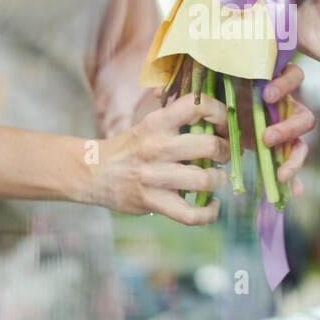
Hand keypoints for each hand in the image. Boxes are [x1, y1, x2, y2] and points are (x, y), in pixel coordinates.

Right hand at [88, 94, 229, 224]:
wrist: (93, 173)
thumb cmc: (129, 148)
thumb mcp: (148, 124)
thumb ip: (177, 116)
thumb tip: (211, 110)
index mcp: (157, 122)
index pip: (197, 105)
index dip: (220, 112)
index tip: (224, 124)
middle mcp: (157, 147)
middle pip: (209, 146)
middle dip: (225, 151)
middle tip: (223, 154)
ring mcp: (155, 177)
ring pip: (204, 180)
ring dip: (219, 180)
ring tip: (215, 178)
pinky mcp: (153, 202)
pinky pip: (192, 215)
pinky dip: (209, 212)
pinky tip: (212, 204)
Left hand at [220, 62, 314, 196]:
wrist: (207, 116)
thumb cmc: (215, 92)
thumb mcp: (218, 80)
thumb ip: (218, 70)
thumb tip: (200, 56)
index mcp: (273, 84)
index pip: (293, 76)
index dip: (285, 84)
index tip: (267, 95)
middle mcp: (283, 108)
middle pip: (304, 116)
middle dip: (288, 128)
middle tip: (266, 138)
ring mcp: (282, 131)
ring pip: (301, 143)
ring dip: (294, 158)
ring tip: (279, 173)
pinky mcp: (277, 150)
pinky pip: (290, 165)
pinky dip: (293, 178)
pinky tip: (292, 192)